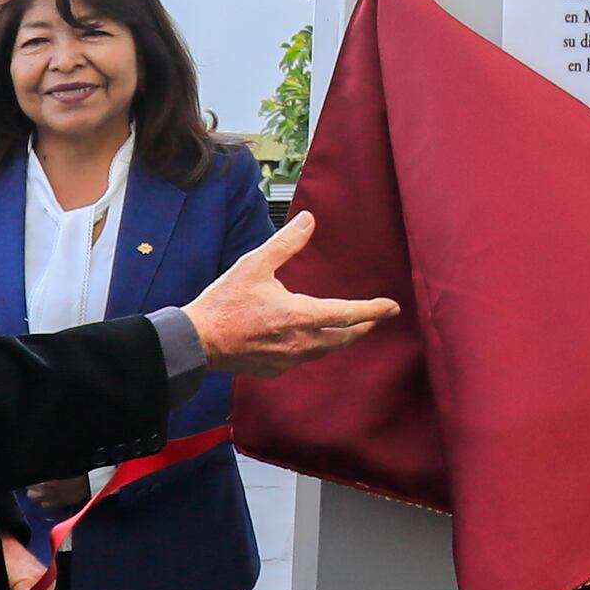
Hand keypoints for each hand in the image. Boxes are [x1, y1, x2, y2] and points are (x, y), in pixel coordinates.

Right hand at [184, 211, 396, 378]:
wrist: (196, 342)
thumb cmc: (224, 302)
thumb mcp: (255, 264)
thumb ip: (285, 243)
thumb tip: (309, 220)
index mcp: (300, 316)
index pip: (348, 314)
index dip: (373, 310)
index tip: (392, 308)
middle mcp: (299, 343)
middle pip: (343, 339)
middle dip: (361, 329)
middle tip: (374, 320)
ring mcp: (287, 360)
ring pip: (323, 351)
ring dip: (337, 340)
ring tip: (345, 329)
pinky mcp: (273, 369)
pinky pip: (300, 359)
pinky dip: (310, 349)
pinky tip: (304, 342)